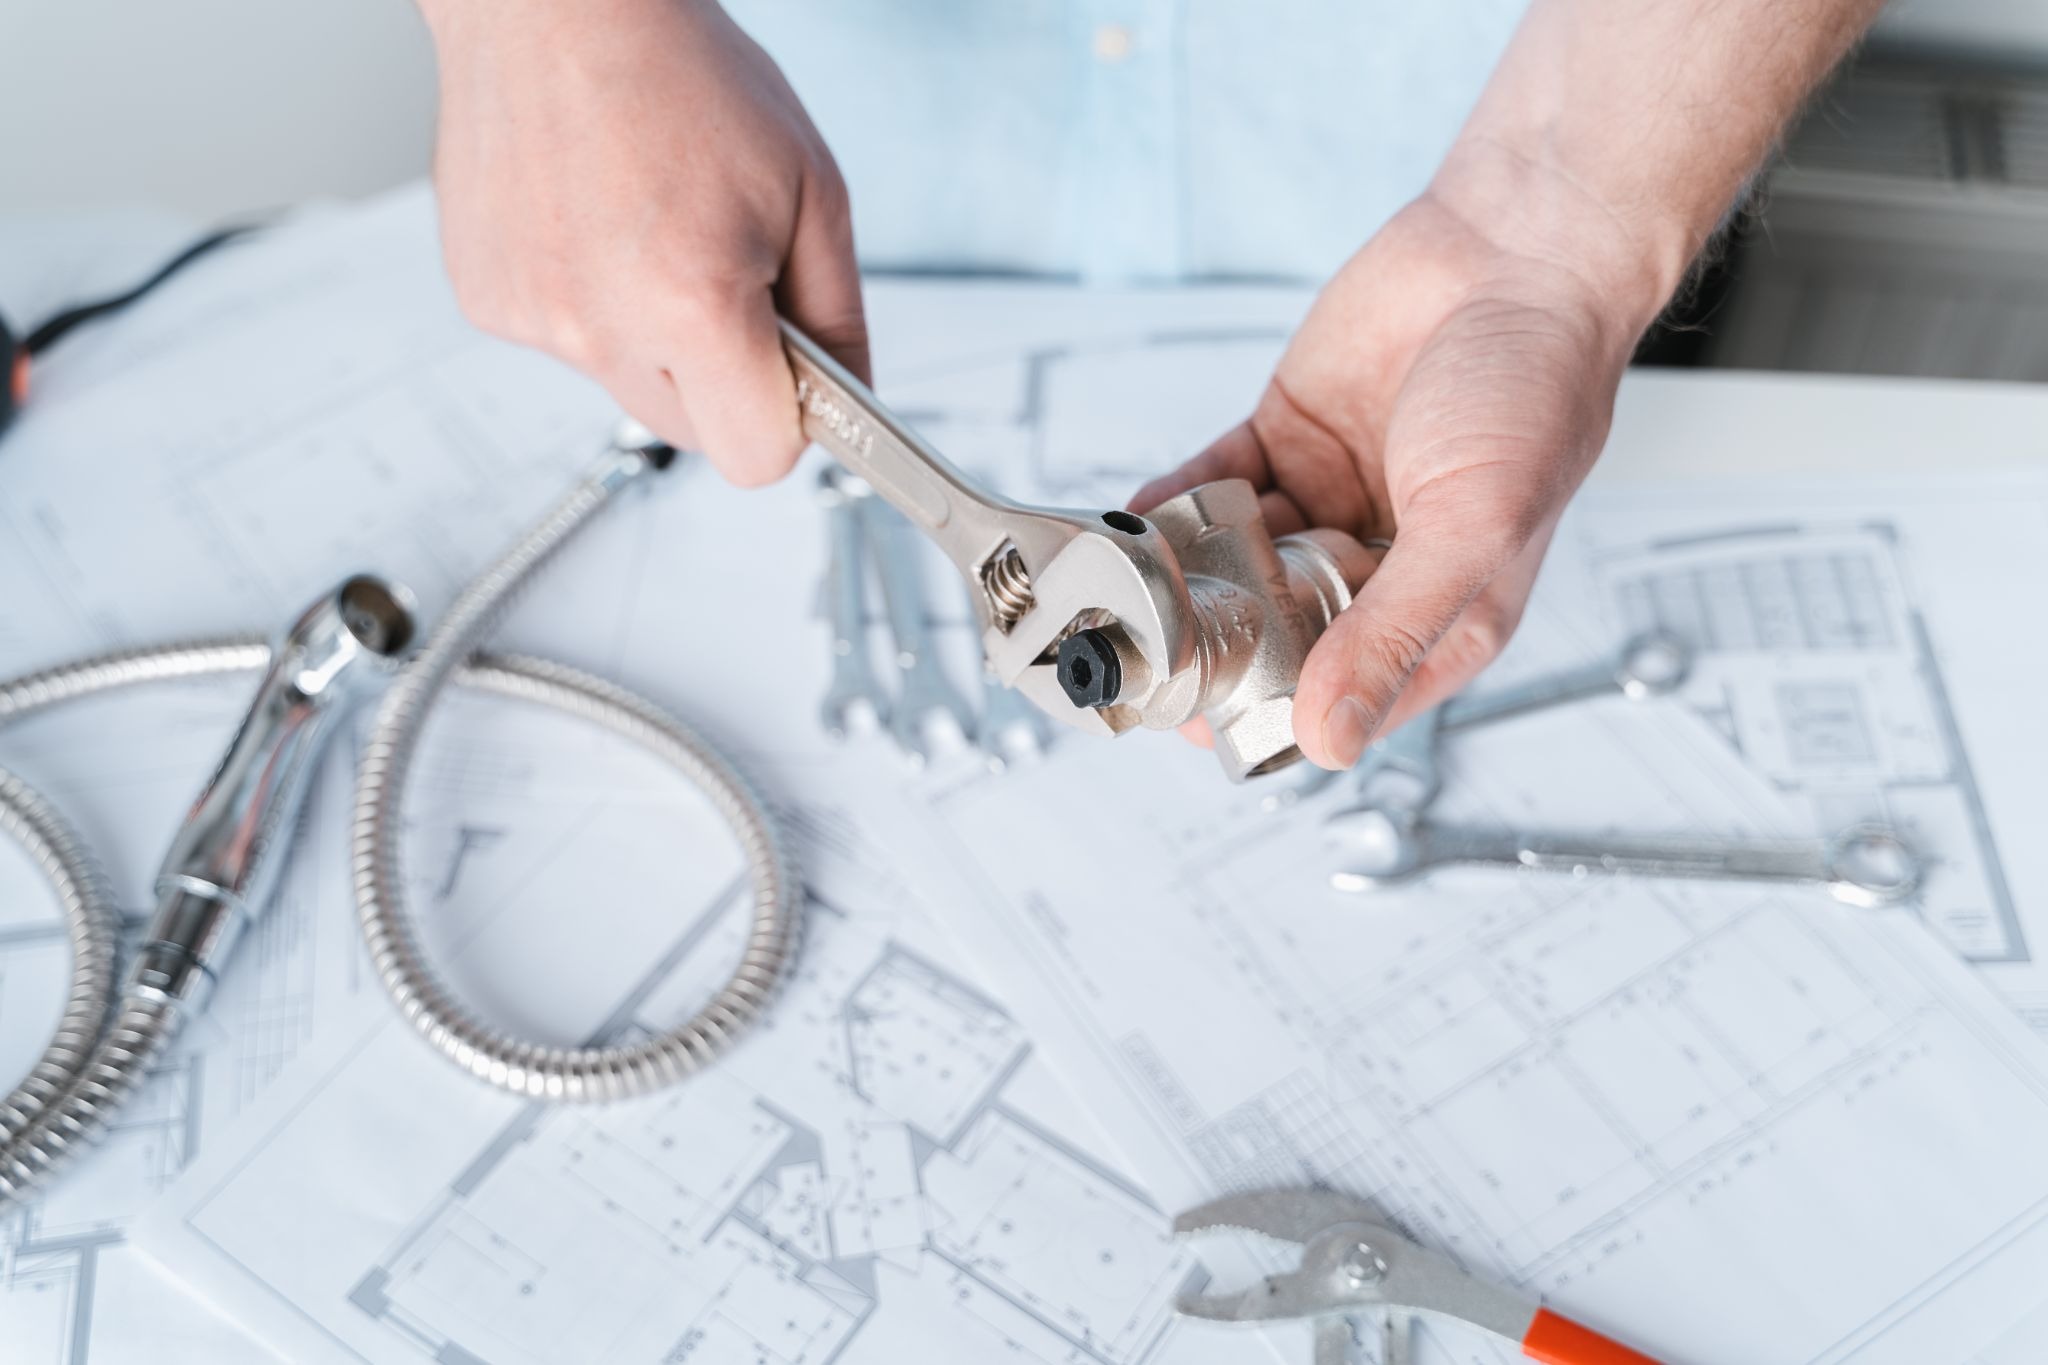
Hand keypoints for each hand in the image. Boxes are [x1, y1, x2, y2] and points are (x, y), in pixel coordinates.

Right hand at [422, 0, 864, 484]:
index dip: (786, 422)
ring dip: (655, 339)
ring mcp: (534, 319)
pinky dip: (594, 303)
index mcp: (691, 305)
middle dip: (724, 379)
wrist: (554, 5)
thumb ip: (837, 316)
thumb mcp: (810, 191)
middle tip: (725, 281)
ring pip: (630, 387)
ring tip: (654, 236)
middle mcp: (599, 325)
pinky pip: (569, 343)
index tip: (794, 382)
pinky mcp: (488, 301)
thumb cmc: (682, 73)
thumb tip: (849, 400)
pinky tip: (598, 225)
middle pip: (693, 433)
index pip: (756, 457)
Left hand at [1131, 165, 1663, 769]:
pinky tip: (1141, 522)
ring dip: (1188, 575)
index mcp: (1443, 611)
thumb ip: (1393, 634)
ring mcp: (1328, 503)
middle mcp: (1380, 566)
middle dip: (1217, 643)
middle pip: (1277, 632)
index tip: (1202, 720)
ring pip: (1237, 562)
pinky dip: (1177, 504)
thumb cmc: (1535, 386)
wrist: (1518, 250)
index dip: (1272, 714)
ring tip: (1133, 589)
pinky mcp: (1287, 440)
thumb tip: (1332, 738)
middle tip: (1152, 653)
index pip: (1344, 695)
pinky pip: (1216, 487)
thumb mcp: (1473, 530)